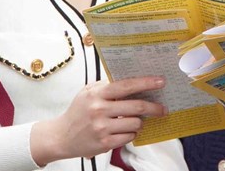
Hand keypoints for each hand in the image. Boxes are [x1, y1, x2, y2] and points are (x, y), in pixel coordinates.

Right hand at [31, 77, 166, 164]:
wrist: (61, 136)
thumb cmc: (79, 111)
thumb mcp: (89, 92)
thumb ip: (108, 85)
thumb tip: (134, 80)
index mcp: (97, 94)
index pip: (126, 86)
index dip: (146, 83)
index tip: (160, 82)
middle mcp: (99, 110)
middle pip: (136, 106)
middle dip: (153, 107)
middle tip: (162, 108)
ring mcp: (102, 128)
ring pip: (135, 123)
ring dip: (139, 122)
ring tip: (133, 120)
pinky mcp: (104, 143)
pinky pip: (129, 136)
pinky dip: (131, 133)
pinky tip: (124, 130)